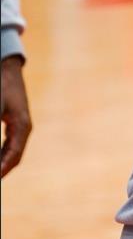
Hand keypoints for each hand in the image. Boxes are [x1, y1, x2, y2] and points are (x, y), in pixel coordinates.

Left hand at [1, 56, 31, 176]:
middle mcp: (24, 128)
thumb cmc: (2, 85)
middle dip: (1, 169)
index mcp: (22, 126)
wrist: (8, 68)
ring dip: (1, 163)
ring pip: (11, 152)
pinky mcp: (14, 122)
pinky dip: (1, 154)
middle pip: (13, 157)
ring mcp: (20, 125)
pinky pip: (8, 145)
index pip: (13, 155)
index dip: (2, 169)